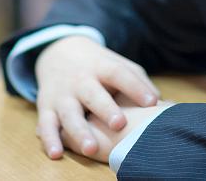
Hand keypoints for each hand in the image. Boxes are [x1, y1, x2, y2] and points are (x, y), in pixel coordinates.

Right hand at [34, 35, 159, 160]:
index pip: (119, 73)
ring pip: (69, 113)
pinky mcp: (46, 107)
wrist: (58, 52)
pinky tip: (56, 153)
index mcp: (102, 67)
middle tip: (119, 124)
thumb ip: (138, 80)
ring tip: (91, 149)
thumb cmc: (99, 67)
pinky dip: (50, 139)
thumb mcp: (118, 65)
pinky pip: (46, 124)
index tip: (152, 102)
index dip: (135, 87)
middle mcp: (81, 80)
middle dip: (105, 109)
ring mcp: (63, 94)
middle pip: (93, 93)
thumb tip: (159, 101)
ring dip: (79, 131)